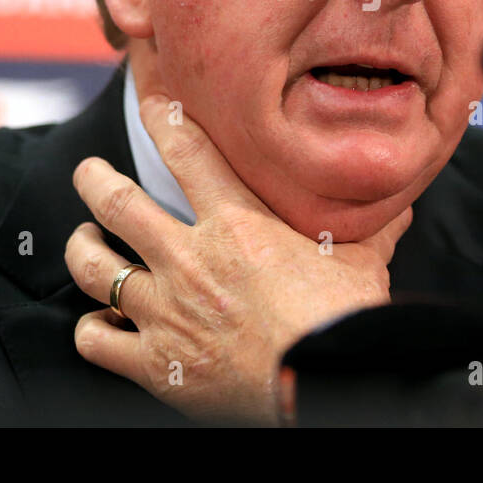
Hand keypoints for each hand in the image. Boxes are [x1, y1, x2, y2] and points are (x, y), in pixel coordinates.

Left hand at [64, 93, 412, 425]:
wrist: (320, 382)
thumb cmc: (342, 321)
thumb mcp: (361, 261)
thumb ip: (370, 228)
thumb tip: (401, 204)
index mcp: (237, 224)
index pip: (186, 151)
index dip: (161, 117)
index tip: (150, 100)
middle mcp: (190, 259)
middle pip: (115, 201)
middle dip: (92, 179)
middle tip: (87, 171)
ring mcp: (166, 311)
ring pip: (93, 267)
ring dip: (81, 249)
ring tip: (83, 241)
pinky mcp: (155, 363)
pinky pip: (96, 339)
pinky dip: (92, 329)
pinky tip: (100, 323)